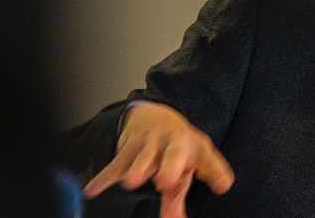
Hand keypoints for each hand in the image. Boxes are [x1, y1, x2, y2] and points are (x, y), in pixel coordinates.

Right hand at [82, 103, 233, 217]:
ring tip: (131, 182)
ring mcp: (150, 144)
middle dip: (170, 167)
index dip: (215, 172)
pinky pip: (115, 164)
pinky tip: (92, 191)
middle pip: (173, 155)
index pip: (208, 160)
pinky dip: (103, 178)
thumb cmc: (176, 149)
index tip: (223, 185)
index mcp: (195, 149)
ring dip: (137, 169)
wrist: (154, 115)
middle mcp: (174, 144)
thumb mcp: (186, 167)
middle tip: (167, 182)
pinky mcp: (129, 148)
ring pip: (143, 157)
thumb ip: (180, 198)